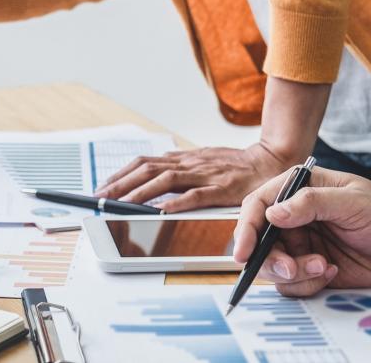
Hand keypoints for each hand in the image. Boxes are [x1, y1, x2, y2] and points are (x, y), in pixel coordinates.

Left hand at [95, 143, 293, 211]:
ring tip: (120, 205)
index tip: (102, 187)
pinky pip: (196, 196)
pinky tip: (161, 211)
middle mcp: (190, 163)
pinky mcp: (222, 188)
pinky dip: (177, 203)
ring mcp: (205, 174)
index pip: (144, 162)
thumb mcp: (202, 161)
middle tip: (100, 198)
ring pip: (165, 180)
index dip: (120, 174)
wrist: (271, 161)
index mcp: (184, 159)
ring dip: (140, 193)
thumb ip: (180, 168)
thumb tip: (153, 175)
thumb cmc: (235, 166)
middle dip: (120, 184)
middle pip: (147, 169)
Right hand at [234, 167, 370, 295]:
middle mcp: (292, 218)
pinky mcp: (308, 269)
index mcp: (298, 190)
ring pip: (272, 267)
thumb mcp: (354, 202)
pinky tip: (332, 272)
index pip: (258, 206)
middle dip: (271, 260)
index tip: (244, 252)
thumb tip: (274, 213)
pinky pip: (291, 284)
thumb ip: (312, 203)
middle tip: (293, 269)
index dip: (246, 228)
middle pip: (258, 241)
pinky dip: (308, 284)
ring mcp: (299, 245)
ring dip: (295, 273)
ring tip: (326, 268)